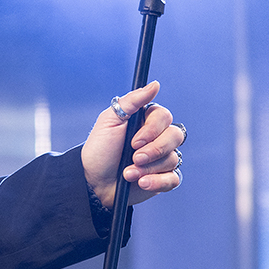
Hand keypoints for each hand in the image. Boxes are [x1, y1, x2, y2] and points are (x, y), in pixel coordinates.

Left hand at [83, 80, 184, 208]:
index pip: (165, 117)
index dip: (152, 130)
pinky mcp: (163, 178)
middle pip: (175, 136)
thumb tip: (155, 85)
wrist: (93, 182)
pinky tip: (141, 183)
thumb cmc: (99, 150)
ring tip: (128, 173)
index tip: (134, 141)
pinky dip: (157, 181)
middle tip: (134, 158)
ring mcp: (162, 159)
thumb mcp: (110, 121)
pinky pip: (174, 179)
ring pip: (174, 159)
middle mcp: (158, 138)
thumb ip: (132, 101)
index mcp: (146, 122)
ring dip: (148, 168)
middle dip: (153, 150)